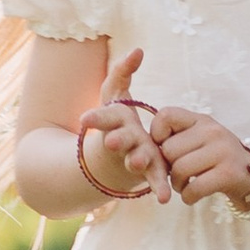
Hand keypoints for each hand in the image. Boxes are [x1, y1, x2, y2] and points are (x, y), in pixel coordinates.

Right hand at [78, 48, 171, 203]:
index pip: (103, 118)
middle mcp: (122, 141)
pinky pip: (154, 178)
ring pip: (136, 159)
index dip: (95, 119)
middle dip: (117, 140)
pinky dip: (158, 187)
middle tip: (113, 141)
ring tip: (138, 162)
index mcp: (113, 121)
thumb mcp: (114, 96)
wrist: (113, 158)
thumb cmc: (115, 122)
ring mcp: (135, 156)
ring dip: (137, 161)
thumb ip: (123, 73)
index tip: (84, 121)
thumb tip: (139, 50)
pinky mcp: (149, 170)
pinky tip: (165, 198)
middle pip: (119, 140)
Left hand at [148, 102, 249, 208]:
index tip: (165, 148)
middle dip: (167, 168)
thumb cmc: (220, 159)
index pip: (165, 115)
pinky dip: (188, 197)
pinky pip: (194, 188)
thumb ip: (179, 138)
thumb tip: (147, 150)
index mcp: (202, 120)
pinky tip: (193, 196)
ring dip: (177, 185)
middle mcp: (213, 131)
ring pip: (179, 170)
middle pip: (169, 150)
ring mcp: (222, 151)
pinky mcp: (228, 174)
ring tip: (185, 187)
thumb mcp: (203, 139)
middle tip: (178, 175)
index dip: (157, 134)